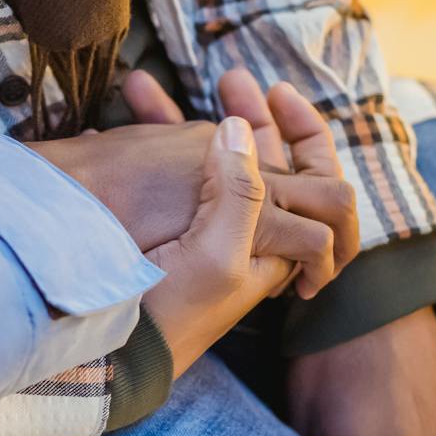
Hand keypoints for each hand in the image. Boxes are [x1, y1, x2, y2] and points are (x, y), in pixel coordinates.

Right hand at [35, 72, 359, 296]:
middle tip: (225, 79)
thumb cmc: (172, 316)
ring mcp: (207, 232)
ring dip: (190, 122)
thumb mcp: (216, 256)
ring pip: (214, 163)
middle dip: (247, 115)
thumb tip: (239, 129)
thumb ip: (236, 193)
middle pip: (264, 159)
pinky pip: (174, 178)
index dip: (304, 129)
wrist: (118, 356)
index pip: (317, 175)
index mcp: (280, 239)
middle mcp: (250, 233)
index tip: (274, 92)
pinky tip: (127, 123)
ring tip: (148, 88)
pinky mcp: (167, 233)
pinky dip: (156, 145)